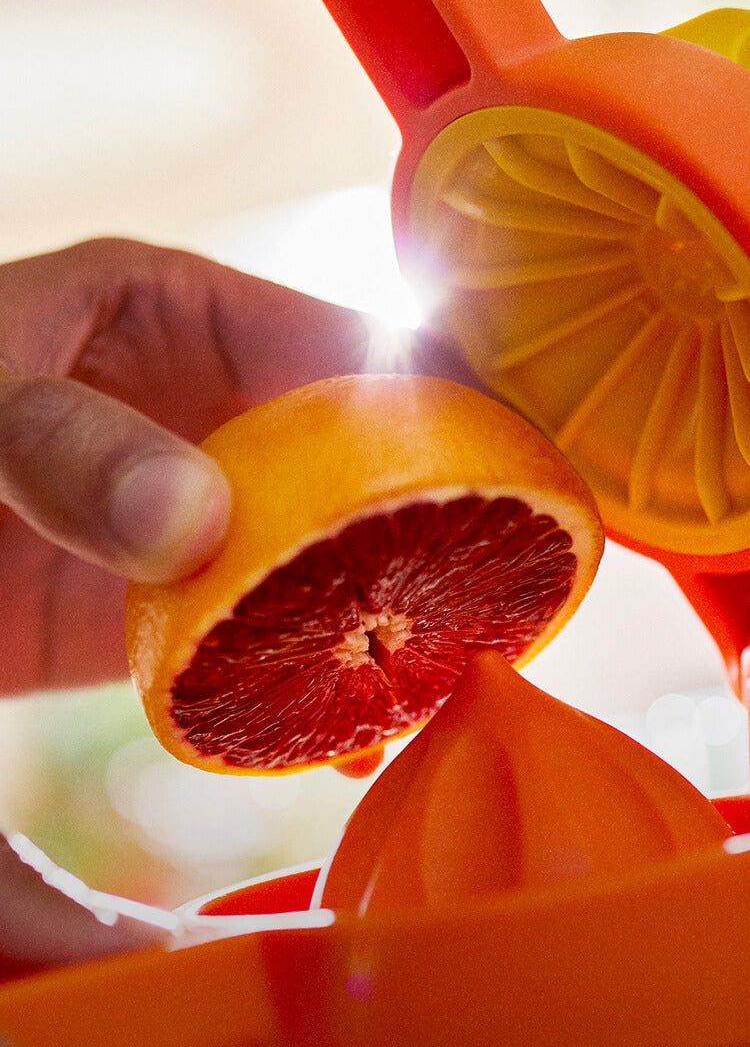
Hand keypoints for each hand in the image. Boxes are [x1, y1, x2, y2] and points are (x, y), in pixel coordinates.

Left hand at [0, 237, 468, 696]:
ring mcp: (187, 522)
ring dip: (376, 615)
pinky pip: (248, 651)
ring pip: (311, 566)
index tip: (519, 458)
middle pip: (349, 466)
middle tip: (512, 585)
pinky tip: (353, 730)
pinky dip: (300, 688)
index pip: (339, 343)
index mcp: (181, 316)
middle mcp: (205, 418)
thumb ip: (63, 442)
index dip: (437, 394)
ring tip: (453, 668)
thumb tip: (200, 522)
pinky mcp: (158, 615)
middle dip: (430, 519)